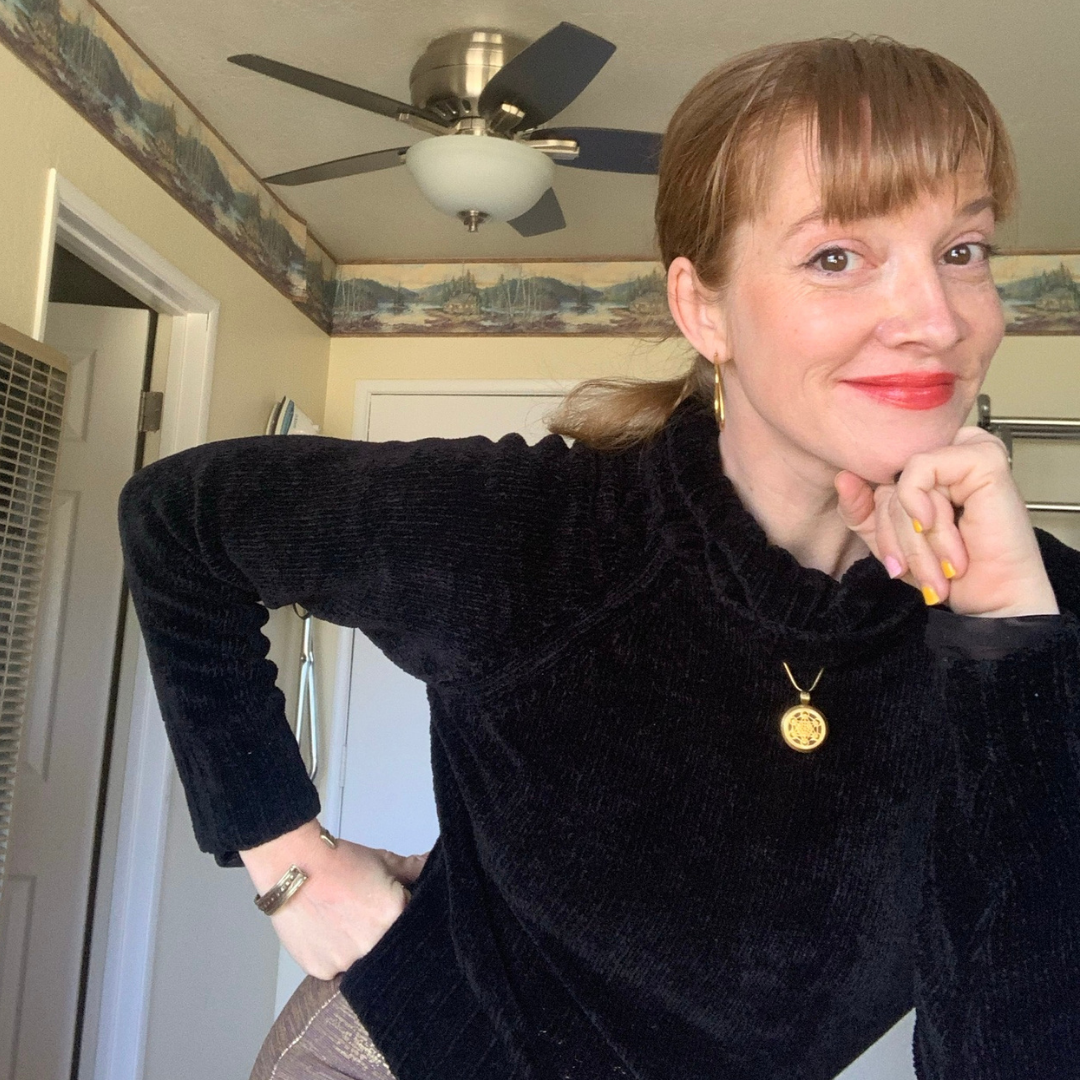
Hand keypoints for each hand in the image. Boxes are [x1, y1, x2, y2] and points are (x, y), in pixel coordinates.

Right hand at [240, 819, 428, 979]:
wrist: (292, 865)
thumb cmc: (337, 860)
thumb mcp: (382, 860)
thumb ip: (412, 869)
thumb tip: (431, 863)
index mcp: (393, 916)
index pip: (411, 924)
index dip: (401, 915)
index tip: (389, 907)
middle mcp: (372, 945)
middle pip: (387, 947)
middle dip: (381, 933)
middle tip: (364, 914)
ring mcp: (346, 962)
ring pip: (361, 961)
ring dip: (357, 946)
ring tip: (343, 921)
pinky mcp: (322, 970)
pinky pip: (336, 968)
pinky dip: (334, 953)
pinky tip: (327, 931)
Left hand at [834, 426, 1058, 617]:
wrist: (993, 600)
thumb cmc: (947, 570)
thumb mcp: (889, 541)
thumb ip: (861, 510)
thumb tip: (842, 477)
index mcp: (932, 466)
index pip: (877, 479)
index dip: (878, 522)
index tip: (894, 564)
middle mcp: (951, 450)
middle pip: (889, 482)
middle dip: (896, 536)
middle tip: (916, 573)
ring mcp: (969, 447)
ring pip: (902, 481)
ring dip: (915, 535)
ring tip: (942, 566)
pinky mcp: (983, 456)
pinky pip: (921, 469)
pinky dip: (922, 507)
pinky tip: (940, 530)